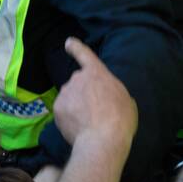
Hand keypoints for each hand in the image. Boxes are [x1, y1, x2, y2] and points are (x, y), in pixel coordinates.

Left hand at [55, 37, 136, 154]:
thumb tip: (108, 98)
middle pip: (79, 83)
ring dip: (76, 106)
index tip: (68, 43)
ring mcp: (65, 93)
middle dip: (84, 94)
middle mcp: (77, 78)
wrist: (102, 139)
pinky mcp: (57, 108)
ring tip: (88, 123)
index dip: (76, 48)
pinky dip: (68, 118)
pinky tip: (78, 128)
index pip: (84, 54)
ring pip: (70, 98)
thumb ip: (112, 92)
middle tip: (95, 111)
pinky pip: (63, 111)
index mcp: (97, 73)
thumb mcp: (125, 100)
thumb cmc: (120, 118)